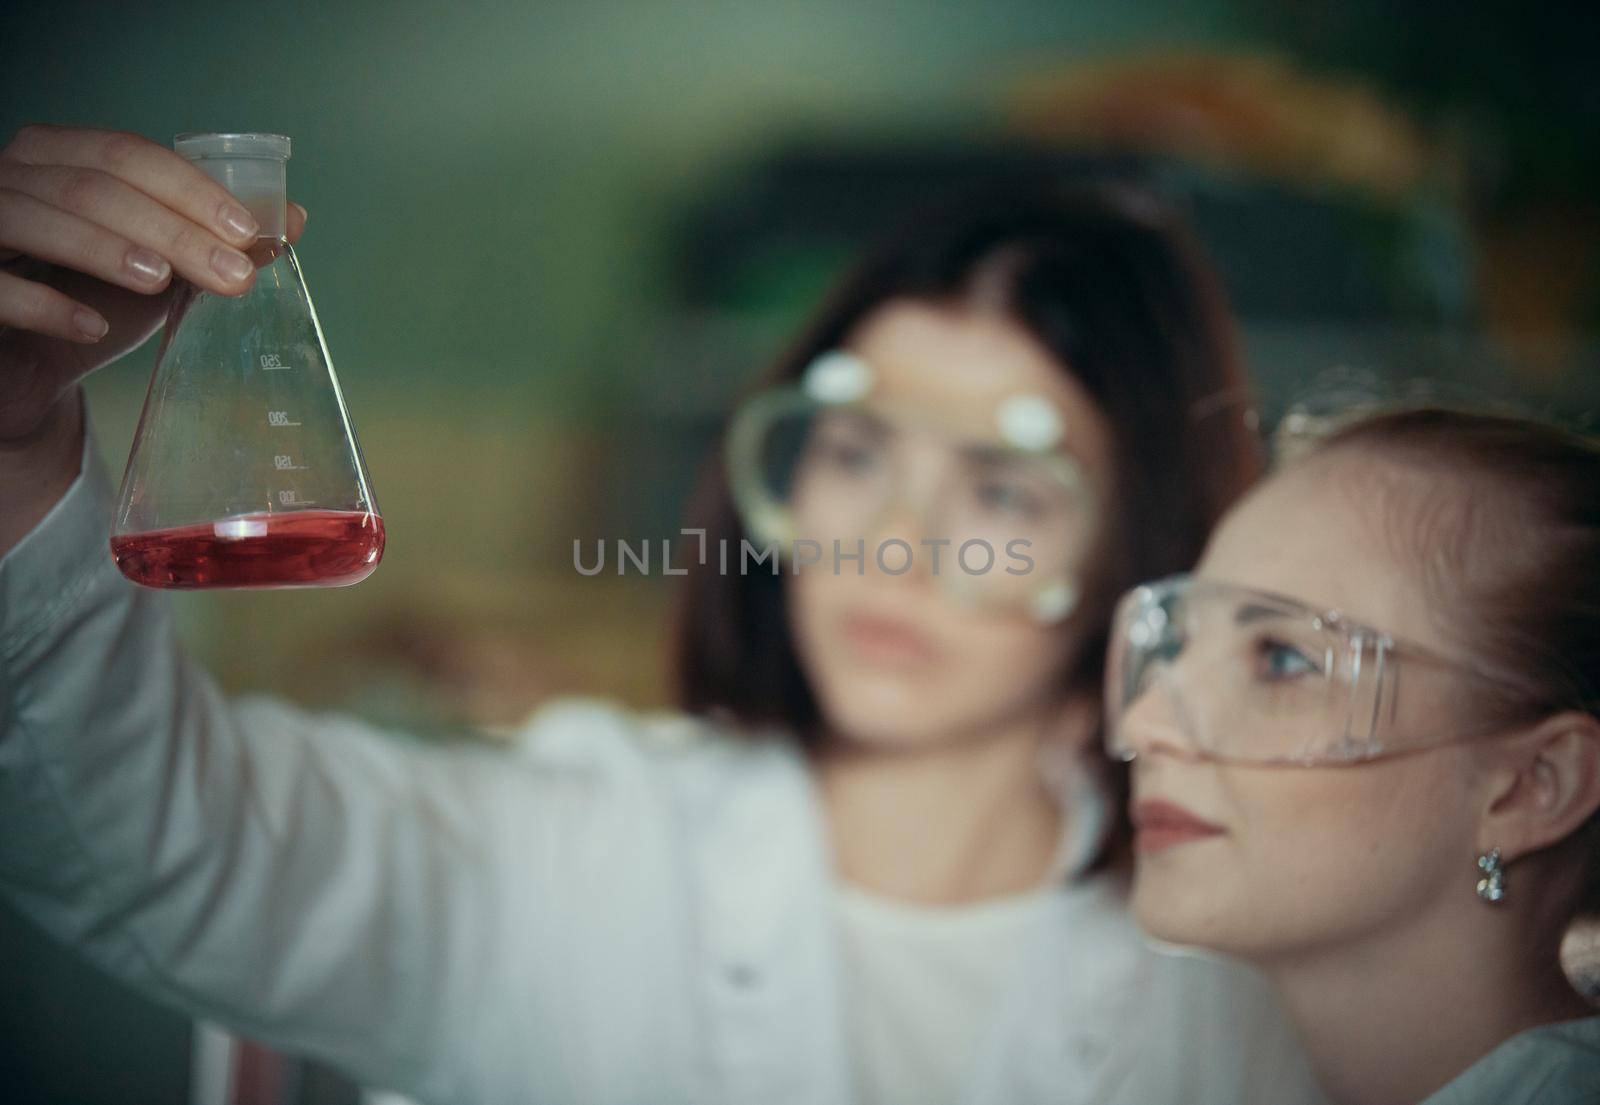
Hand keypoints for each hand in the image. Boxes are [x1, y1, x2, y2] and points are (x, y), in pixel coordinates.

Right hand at [0, 124, 307, 442]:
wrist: (32, 365)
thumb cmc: (94, 298)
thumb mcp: (164, 270)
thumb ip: (216, 240)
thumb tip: (293, 218)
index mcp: (59, 157)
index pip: (127, 154)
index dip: (191, 189)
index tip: (249, 232)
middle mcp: (11, 178)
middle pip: (92, 187)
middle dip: (171, 230)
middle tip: (232, 274)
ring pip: (37, 218)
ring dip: (106, 248)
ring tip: (162, 282)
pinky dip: (44, 304)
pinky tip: (91, 327)